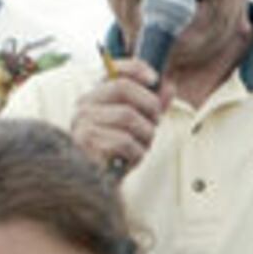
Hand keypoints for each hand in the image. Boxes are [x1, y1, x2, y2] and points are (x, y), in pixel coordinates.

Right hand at [70, 58, 166, 177]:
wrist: (99, 185)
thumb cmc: (118, 153)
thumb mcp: (138, 126)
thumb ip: (152, 106)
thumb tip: (169, 86)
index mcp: (95, 96)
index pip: (114, 70)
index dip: (136, 68)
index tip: (155, 79)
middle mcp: (84, 105)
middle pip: (123, 88)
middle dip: (149, 106)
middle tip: (155, 124)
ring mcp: (83, 123)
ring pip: (129, 117)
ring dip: (145, 136)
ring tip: (140, 148)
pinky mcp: (87, 143)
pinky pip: (126, 142)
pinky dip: (137, 154)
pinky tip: (130, 160)